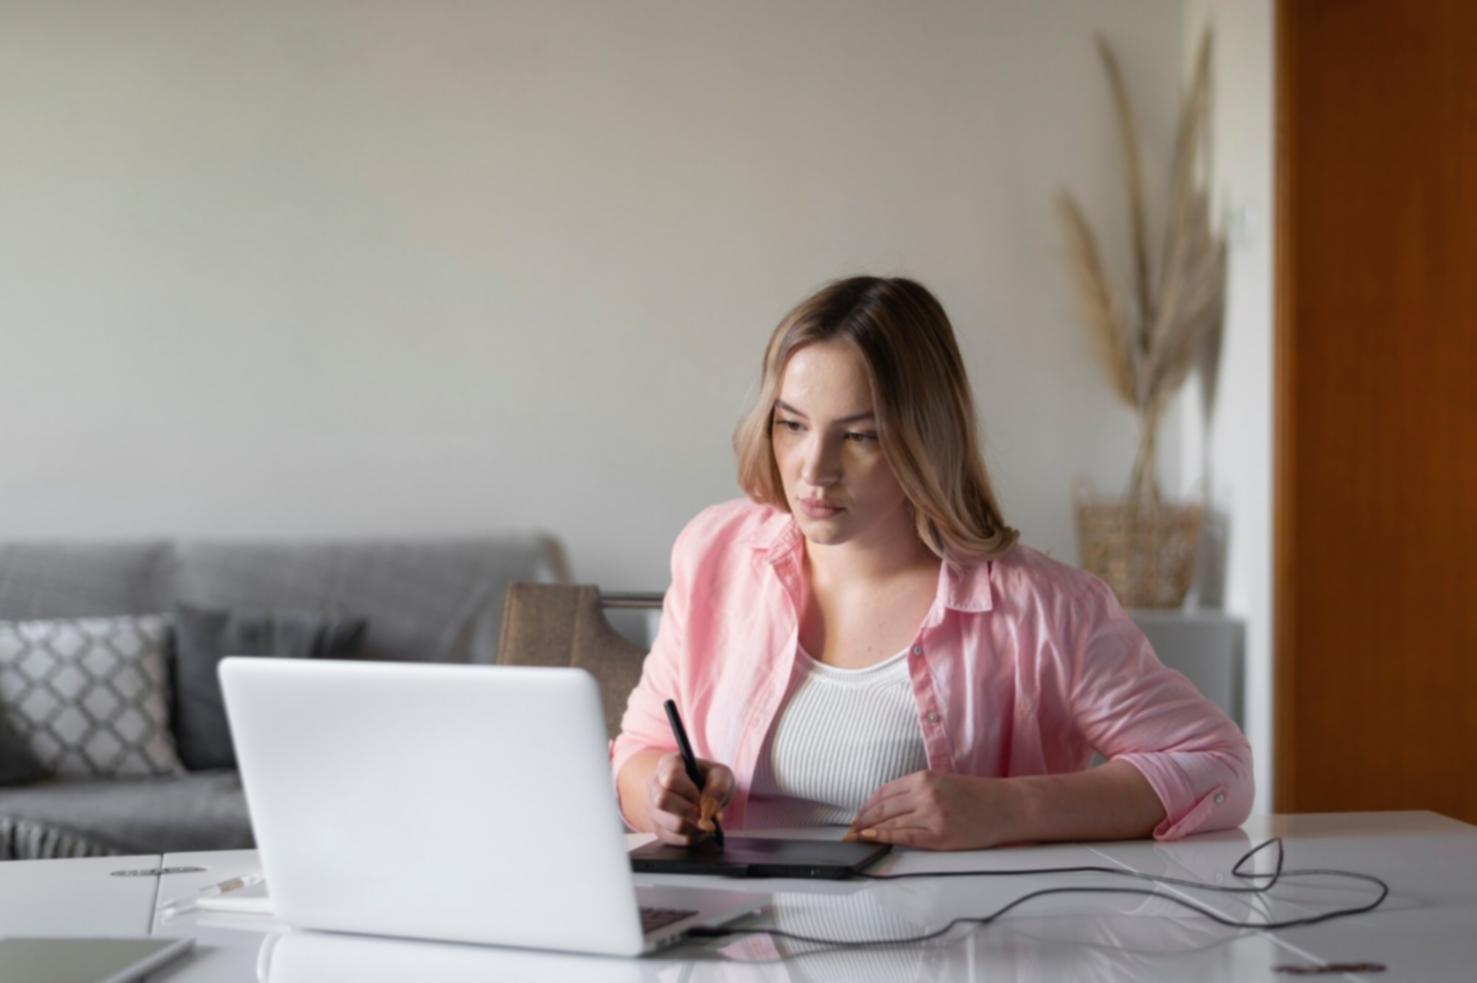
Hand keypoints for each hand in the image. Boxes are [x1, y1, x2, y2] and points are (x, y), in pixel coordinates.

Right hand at [646, 752, 734, 846]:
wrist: (704, 793)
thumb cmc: (711, 779)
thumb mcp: (722, 776)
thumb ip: (718, 789)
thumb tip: (707, 812)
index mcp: (668, 763)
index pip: (670, 778)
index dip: (689, 792)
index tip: (703, 799)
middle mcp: (654, 783)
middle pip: (662, 800)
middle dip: (689, 812)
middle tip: (707, 817)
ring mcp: (652, 806)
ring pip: (667, 823)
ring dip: (693, 828)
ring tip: (707, 823)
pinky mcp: (656, 826)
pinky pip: (670, 837)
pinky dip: (689, 838)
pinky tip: (699, 830)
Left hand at [842, 770, 1019, 850]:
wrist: (1007, 807)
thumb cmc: (977, 796)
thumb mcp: (944, 783)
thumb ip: (918, 792)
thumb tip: (889, 808)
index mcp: (924, 778)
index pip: (884, 792)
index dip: (866, 806)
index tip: (856, 816)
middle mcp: (925, 794)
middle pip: (883, 808)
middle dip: (862, 821)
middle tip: (847, 832)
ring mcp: (931, 815)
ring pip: (890, 823)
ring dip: (868, 832)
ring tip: (854, 839)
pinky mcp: (939, 836)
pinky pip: (904, 837)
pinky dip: (884, 838)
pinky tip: (872, 840)